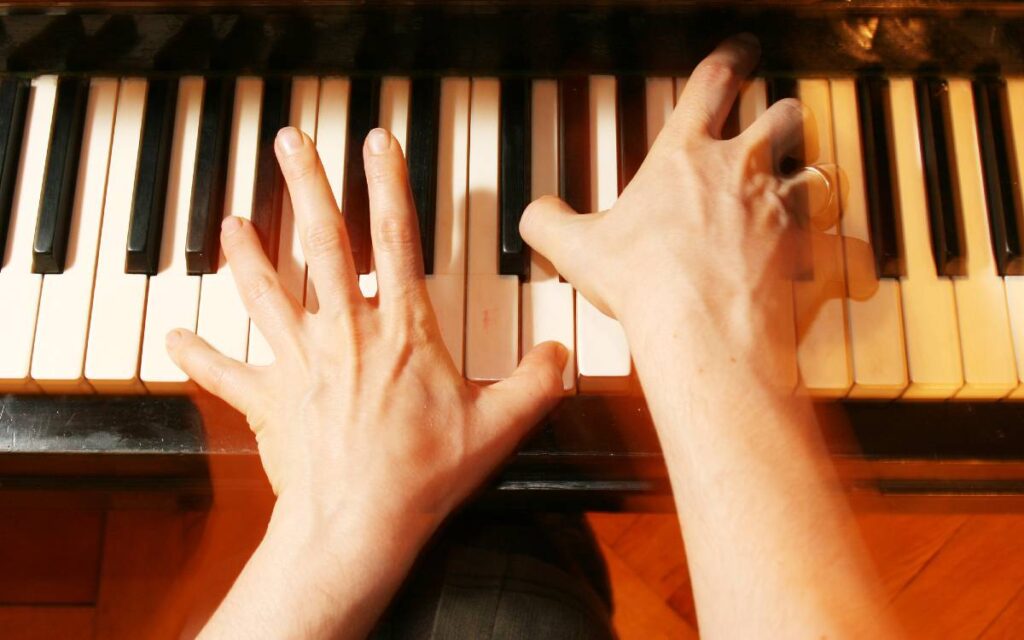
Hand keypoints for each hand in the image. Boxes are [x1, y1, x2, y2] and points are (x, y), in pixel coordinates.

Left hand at [166, 126, 566, 539]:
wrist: (358, 525)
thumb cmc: (423, 476)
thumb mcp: (498, 428)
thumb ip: (536, 384)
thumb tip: (560, 356)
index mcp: (402, 332)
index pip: (395, 240)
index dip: (387, 185)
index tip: (376, 142)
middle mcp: (346, 334)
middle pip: (321, 244)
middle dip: (306, 186)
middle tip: (290, 142)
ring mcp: (300, 363)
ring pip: (266, 292)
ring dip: (248, 253)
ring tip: (232, 221)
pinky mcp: (268, 399)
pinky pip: (226, 372)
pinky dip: (198, 355)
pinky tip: (173, 339)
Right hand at [520, 35, 821, 368]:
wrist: (700, 328)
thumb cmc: (646, 282)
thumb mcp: (578, 249)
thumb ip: (548, 223)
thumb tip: (534, 216)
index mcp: (686, 156)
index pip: (713, 82)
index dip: (730, 57)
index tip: (743, 49)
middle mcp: (743, 170)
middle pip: (782, 116)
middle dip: (782, 117)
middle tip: (777, 122)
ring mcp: (782, 208)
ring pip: (816, 170)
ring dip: (809, 177)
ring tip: (801, 189)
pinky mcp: (809, 251)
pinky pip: (842, 243)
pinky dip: (841, 251)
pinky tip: (839, 261)